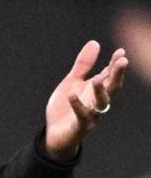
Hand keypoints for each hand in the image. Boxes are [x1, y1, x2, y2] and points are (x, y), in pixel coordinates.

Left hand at [44, 40, 128, 161]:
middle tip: (122, 61)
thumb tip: (94, 42)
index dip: (115, 64)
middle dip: (117, 75)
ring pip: (101, 104)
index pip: (110, 75)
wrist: (54, 135)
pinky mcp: (80, 127)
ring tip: (97, 78)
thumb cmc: (65, 108)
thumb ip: (83, 65)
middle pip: (112, 88)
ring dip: (100, 91)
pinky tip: (72, 95)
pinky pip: (81, 117)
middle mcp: (97, 102)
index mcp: (96, 90)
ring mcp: (91, 116)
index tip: (120, 52)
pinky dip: (77, 106)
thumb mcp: (72, 82)